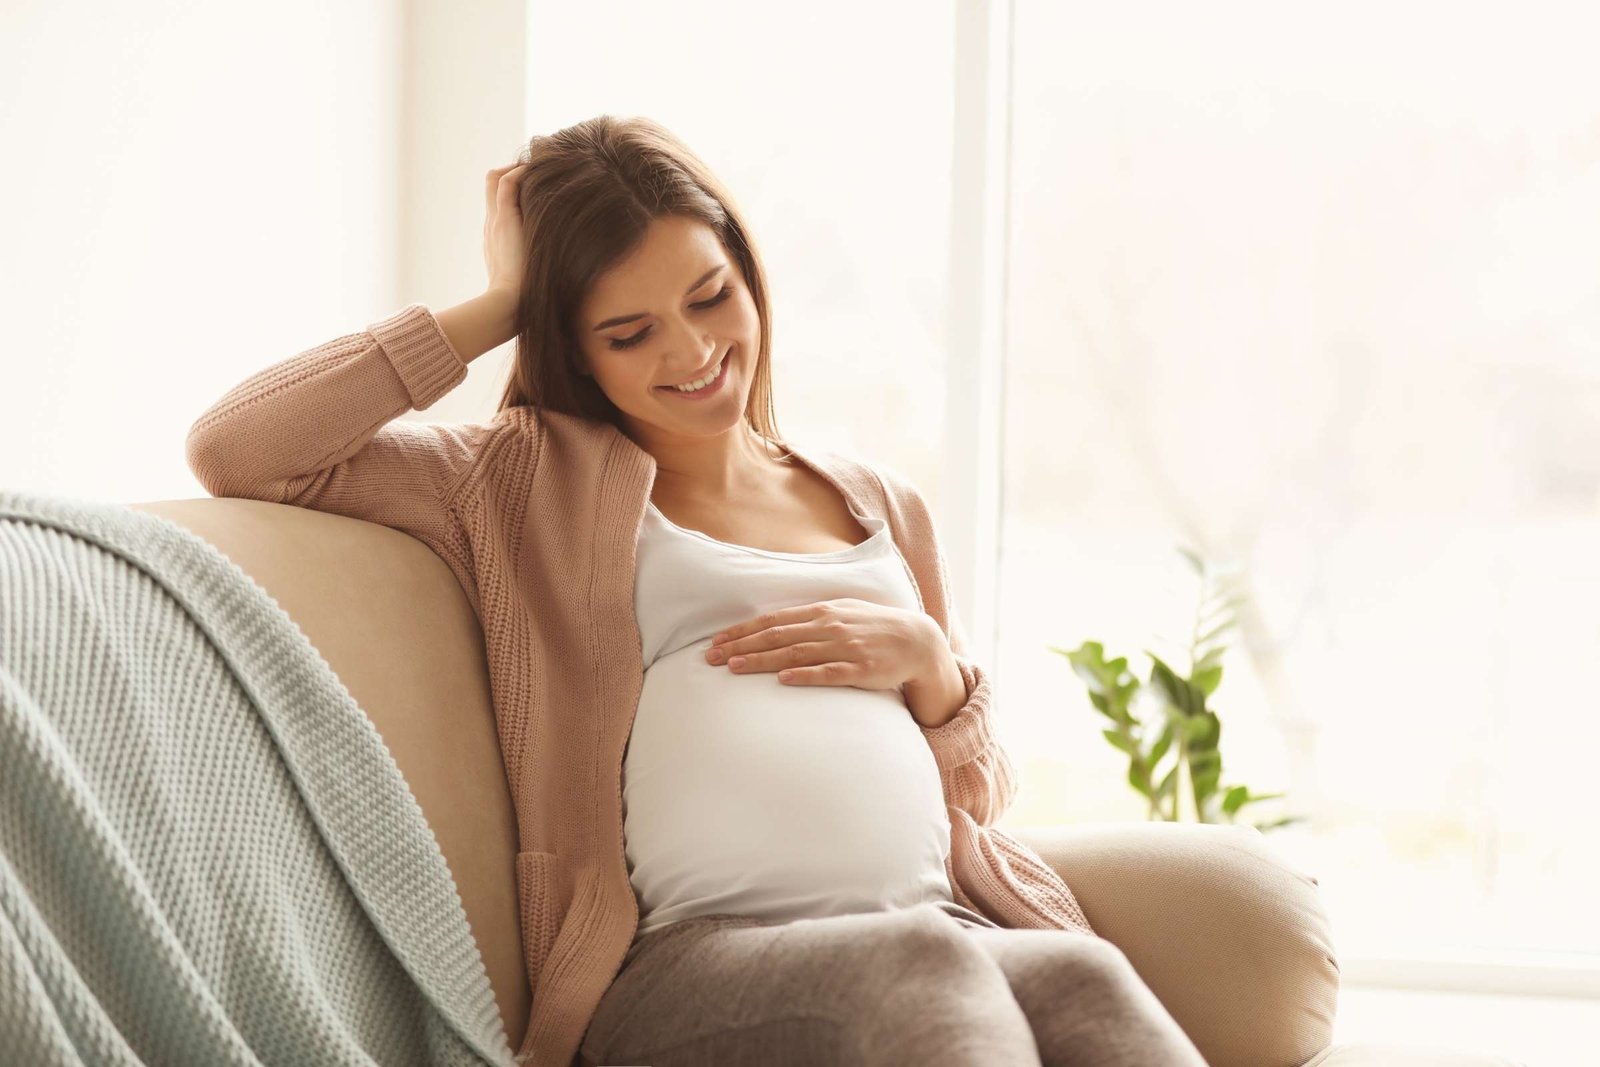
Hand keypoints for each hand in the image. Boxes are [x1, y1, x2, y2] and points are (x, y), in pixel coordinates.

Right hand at [483, 161, 529, 295]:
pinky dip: (520, 172)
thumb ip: (541, 271)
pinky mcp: (503, 219)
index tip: (538, 190)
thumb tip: (565, 275)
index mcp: (497, 240)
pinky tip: (540, 172)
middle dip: (512, 174)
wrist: (510, 305)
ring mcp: (495, 221)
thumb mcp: (533, 280)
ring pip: (495, 180)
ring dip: (516, 168)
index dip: (515, 193)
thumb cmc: (525, 299)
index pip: (499, 205)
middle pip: (492, 187)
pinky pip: (506, 183)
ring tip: (540, 166)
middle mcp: (492, 226)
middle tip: (538, 173)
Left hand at [704, 598, 942, 692]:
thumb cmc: (872, 627)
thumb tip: (773, 626)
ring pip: (796, 654)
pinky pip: (829, 673)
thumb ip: (809, 619)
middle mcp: (830, 626)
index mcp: (822, 612)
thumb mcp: (841, 613)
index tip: (716, 641)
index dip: (743, 631)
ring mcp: (845, 647)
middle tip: (712, 658)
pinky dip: (805, 675)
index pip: (773, 621)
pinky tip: (784, 679)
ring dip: (763, 661)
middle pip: (778, 636)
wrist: (916, 641)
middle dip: (742, 646)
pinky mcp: (861, 669)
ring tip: (735, 668)